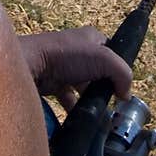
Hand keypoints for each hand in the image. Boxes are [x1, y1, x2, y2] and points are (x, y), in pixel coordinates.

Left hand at [18, 26, 132, 110]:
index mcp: (90, 38)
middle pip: (97, 71)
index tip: (122, 87)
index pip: (111, 52)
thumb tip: (125, 94)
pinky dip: (73, 108)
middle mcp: (76, 50)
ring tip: (96, 115)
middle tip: (109, 103)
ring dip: (88, 99)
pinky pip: (66, 98)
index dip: (118, 68)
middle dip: (103, 87)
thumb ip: (122, 74)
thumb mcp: (104, 59)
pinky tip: (78, 117)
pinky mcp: (51, 82)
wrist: (30, 66)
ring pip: (82, 86)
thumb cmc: (66, 55)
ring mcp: (63, 66)